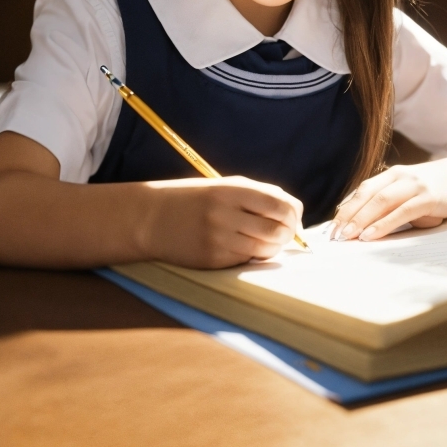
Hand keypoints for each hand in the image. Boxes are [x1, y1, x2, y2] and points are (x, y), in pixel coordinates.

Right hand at [142, 177, 302, 268]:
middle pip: (278, 229)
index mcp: (233, 190)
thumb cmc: (194, 199)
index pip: (281, 205)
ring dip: (273, 247)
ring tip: (264, 240)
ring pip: (266, 249)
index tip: (292, 217)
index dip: (294, 214)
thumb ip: (259, 195)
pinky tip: (242, 247)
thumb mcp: (225, 186)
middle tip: (284, 233)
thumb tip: (294, 212)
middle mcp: (227, 213)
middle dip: (288, 233)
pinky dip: (252, 255)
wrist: (152, 217)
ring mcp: (219, 238)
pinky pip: (246, 260)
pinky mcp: (213, 259)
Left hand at [330, 162, 446, 241]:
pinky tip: (371, 234)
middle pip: (367, 194)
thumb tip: (360, 228)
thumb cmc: (429, 192)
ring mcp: (413, 185)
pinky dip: (383, 224)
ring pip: (381, 201)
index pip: (362, 190)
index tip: (332, 226)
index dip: (346, 207)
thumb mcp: (405, 194)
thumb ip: (387, 206)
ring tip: (348, 236)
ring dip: (362, 219)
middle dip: (349, 215)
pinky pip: (400, 212)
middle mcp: (399, 176)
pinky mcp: (427, 198)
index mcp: (390, 175)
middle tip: (334, 234)